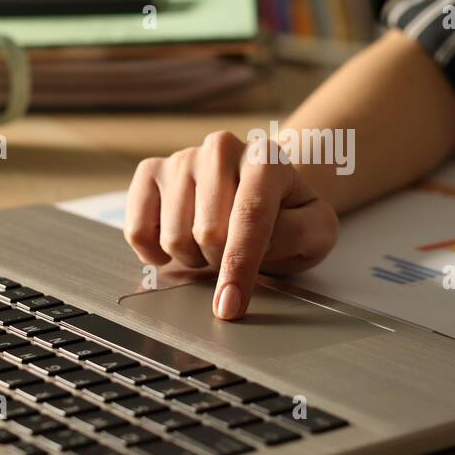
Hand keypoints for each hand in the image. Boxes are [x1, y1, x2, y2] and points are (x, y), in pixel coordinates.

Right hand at [124, 131, 338, 320]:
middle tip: (236, 257)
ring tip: (213, 247)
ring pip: (174, 236)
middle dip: (222, 262)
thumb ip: (299, 234)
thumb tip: (257, 248)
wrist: (262, 194)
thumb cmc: (288, 217)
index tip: (230, 306)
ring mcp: (182, 158)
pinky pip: (138, 229)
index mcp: (266, 157)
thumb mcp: (316, 230)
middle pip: (208, 232)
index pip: (249, 215)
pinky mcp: (150, 171)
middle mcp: (221, 149)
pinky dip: (155, 253)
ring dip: (194, 259)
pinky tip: (180, 247)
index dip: (240, 265)